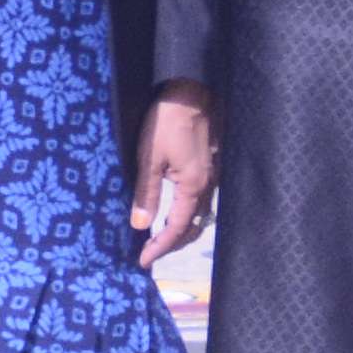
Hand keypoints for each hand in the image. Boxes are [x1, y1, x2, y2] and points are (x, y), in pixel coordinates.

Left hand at [130, 82, 216, 265]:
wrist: (190, 92)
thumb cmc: (167, 121)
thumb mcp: (149, 157)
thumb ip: (145, 193)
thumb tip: (140, 226)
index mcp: (193, 186)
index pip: (178, 228)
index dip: (161, 247)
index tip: (143, 261)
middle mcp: (208, 185)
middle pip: (194, 226)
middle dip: (173, 243)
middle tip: (151, 254)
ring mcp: (213, 175)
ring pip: (200, 214)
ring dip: (182, 230)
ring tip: (161, 238)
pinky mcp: (211, 165)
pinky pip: (202, 199)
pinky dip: (188, 213)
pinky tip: (175, 211)